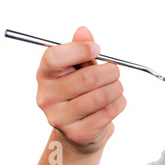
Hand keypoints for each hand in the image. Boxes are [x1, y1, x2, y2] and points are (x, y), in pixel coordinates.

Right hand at [36, 27, 126, 153]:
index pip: (54, 57)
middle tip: (115, 71)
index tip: (97, 48)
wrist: (78, 130)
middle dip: (110, 71)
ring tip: (116, 87)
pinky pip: (109, 111)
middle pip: (86, 78)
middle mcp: (47, 97)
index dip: (79, 49)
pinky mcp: (78, 133)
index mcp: (45, 75)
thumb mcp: (78, 67)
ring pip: (101, 96)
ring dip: (117, 88)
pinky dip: (119, 103)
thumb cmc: (79, 91)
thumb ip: (81, 48)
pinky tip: (114, 102)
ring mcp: (60, 117)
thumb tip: (83, 31)